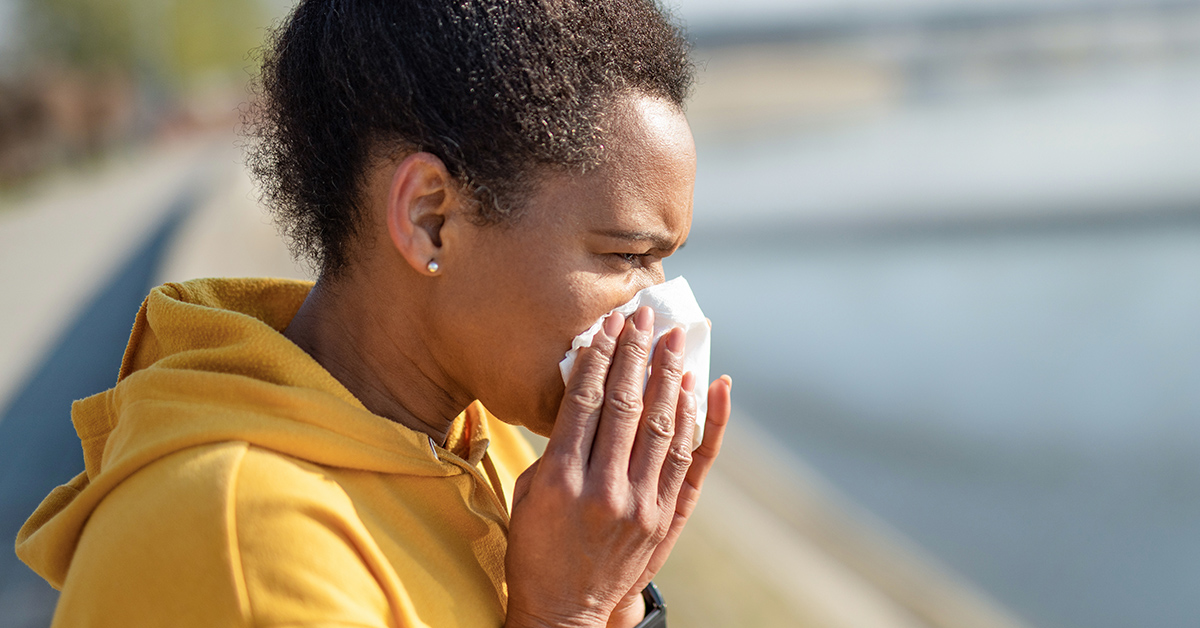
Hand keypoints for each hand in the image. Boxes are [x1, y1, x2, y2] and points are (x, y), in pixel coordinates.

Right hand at [504, 306, 731, 627]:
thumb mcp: (528, 495)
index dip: (599, 358)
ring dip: (670, 377)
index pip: (584, 402)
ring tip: (675, 341)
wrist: (566, 613)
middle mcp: (604, 490)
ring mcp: (640, 505)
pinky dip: (701, 422)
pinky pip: (688, 460)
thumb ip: (555, 447)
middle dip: (637, 356)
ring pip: (663, 427)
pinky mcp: (665, 520)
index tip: (609, 327)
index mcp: (560, 481)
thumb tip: (584, 395)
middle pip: (626, 405)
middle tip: (645, 318)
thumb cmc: (536, 550)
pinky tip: (707, 389)